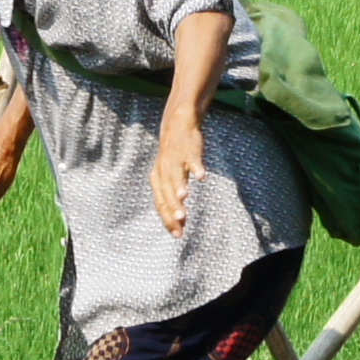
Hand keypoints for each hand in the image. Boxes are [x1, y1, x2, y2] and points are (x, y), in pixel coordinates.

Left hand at [151, 118, 202, 234]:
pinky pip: (193, 159)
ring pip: (176, 175)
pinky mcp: (189, 149)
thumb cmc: (174, 157)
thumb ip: (174, 199)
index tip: (177, 235)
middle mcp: (164, 170)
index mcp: (157, 179)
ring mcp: (175, 159)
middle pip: (167, 192)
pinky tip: (201, 177)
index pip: (160, 203)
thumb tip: (179, 224)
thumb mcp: (171, 178)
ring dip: (180, 186)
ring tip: (183, 198)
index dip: (167, 219)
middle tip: (180, 224)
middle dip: (173, 208)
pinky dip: (196, 167)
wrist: (177, 125)